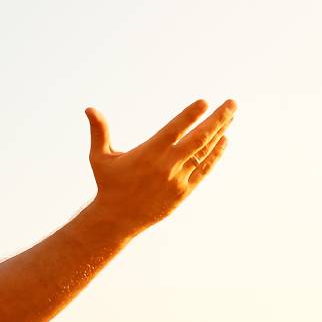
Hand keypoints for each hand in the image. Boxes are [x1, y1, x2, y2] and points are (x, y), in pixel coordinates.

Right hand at [82, 98, 235, 234]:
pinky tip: (225, 140)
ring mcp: (177, 179)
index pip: (174, 130)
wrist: (117, 219)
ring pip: (204, 153)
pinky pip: (204, 170)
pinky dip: (215, 155)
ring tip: (231, 115)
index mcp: (148, 153)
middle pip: (198, 139)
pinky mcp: (183, 192)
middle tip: (232, 103)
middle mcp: (166, 166)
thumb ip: (99, 131)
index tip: (205, 102)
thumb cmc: (108, 184)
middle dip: (218, 119)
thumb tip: (89, 108)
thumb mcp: (100, 157)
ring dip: (219, 133)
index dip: (190, 116)